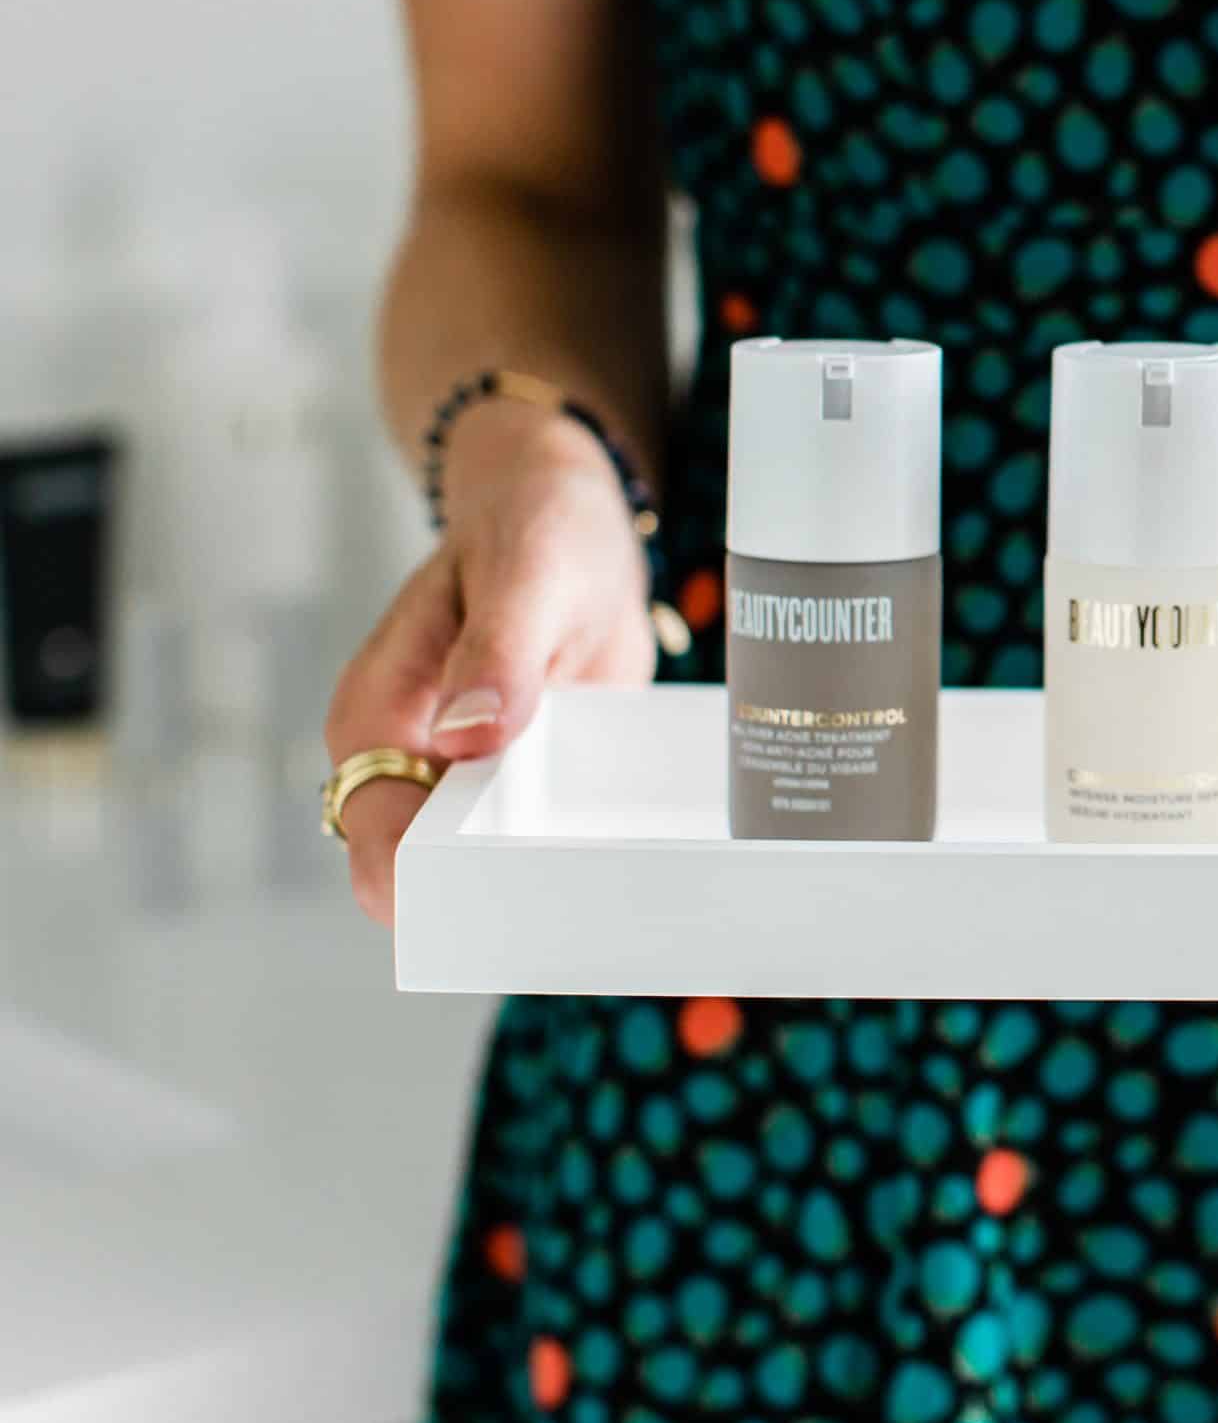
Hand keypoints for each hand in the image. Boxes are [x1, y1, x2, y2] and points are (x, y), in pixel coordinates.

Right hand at [324, 405, 656, 926]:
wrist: (568, 513)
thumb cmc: (534, 526)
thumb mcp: (531, 574)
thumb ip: (499, 653)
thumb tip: (463, 737)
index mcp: (378, 719)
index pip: (378, 838)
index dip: (425, 887)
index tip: (502, 904)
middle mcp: (412, 763)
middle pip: (432, 877)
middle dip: (499, 904)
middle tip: (585, 909)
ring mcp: (468, 782)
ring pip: (490, 873)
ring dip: (548, 891)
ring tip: (622, 896)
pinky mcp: (523, 785)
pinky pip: (541, 845)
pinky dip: (581, 857)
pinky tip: (636, 862)